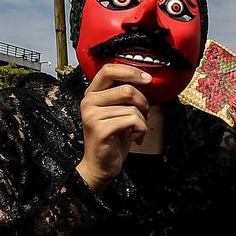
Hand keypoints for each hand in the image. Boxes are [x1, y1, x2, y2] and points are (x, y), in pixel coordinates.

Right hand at [76, 64, 149, 193]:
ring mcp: (92, 115)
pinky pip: (132, 120)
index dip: (130, 71)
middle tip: (144, 114)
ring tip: (136, 130)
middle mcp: (89, 102)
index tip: (147, 79)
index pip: (109, 70)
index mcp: (92, 93)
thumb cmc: (112, 138)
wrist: (101, 165)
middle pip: (127, 90)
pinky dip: (141, 129)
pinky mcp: (101, 129)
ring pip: (132, 108)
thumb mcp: (116, 111)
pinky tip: (134, 137)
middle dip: (143, 103)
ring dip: (143, 120)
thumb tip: (144, 79)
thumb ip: (122, 94)